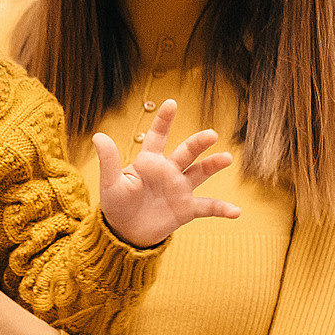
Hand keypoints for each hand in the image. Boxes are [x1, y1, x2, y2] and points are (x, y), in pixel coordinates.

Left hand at [93, 99, 240, 247]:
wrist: (126, 232)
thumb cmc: (116, 204)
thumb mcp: (110, 183)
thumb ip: (108, 160)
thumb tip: (98, 135)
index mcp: (149, 162)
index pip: (158, 136)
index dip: (164, 120)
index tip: (172, 103)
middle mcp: (168, 172)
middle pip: (186, 152)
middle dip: (198, 143)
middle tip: (211, 134)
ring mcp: (180, 189)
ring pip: (200, 173)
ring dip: (213, 165)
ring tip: (226, 158)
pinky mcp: (186, 209)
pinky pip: (208, 207)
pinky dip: (222, 209)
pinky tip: (236, 212)